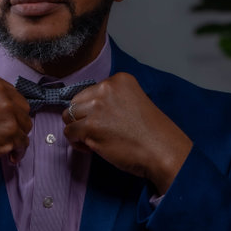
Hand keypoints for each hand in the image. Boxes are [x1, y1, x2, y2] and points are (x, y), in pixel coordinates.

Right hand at [0, 70, 31, 175]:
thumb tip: (11, 107)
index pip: (12, 93)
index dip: (9, 110)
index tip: (3, 121)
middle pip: (23, 108)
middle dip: (16, 122)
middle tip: (3, 134)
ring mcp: (6, 112)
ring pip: (26, 126)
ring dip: (17, 138)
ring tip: (5, 146)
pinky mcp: (9, 134)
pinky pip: (23, 143)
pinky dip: (18, 152)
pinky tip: (9, 156)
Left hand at [62, 73, 192, 193]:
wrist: (162, 150)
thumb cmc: (151, 133)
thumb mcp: (134, 102)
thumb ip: (112, 100)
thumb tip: (86, 111)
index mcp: (119, 80)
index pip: (89, 92)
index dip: (92, 109)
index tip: (104, 122)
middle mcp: (106, 89)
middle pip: (75, 102)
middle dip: (81, 119)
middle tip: (96, 133)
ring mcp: (97, 107)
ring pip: (68, 117)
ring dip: (77, 130)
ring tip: (92, 140)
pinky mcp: (90, 127)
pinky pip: (69, 133)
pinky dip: (76, 142)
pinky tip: (91, 148)